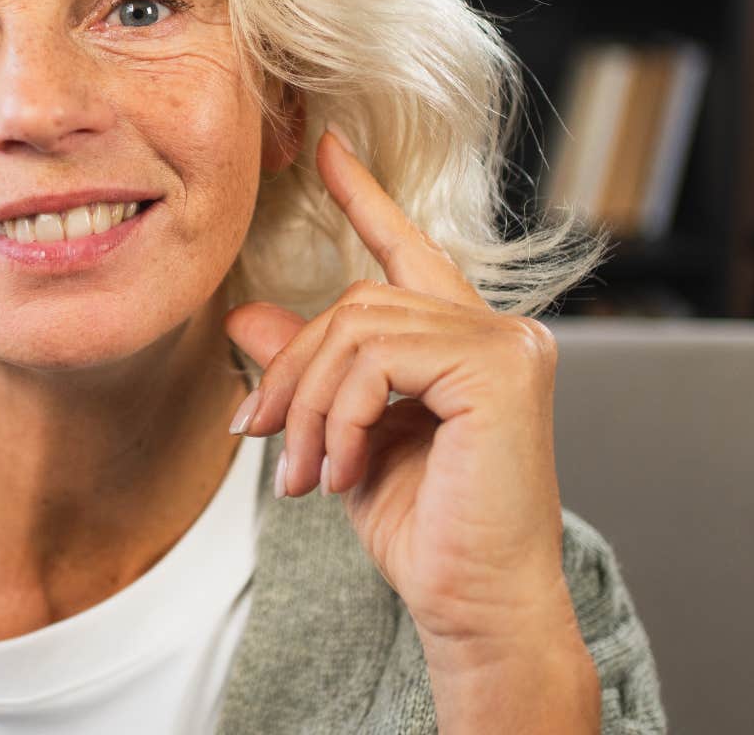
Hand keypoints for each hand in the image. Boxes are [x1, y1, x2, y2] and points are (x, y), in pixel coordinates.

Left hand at [225, 127, 582, 654]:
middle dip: (292, 372)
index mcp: (463, 341)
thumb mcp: (344, 438)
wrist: (472, 604)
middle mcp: (498, 330)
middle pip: (354, 305)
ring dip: (310, 407)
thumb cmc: (424, 529)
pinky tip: (343, 471)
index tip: (324, 148)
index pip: (407, 251)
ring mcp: (508, 343)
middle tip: (261, 438)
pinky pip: (378, 361)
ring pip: (357, 332)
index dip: (363, 197)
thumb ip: (308, 374)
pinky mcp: (500, 368)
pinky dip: (341, 417)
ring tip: (304, 474)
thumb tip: (245, 316)